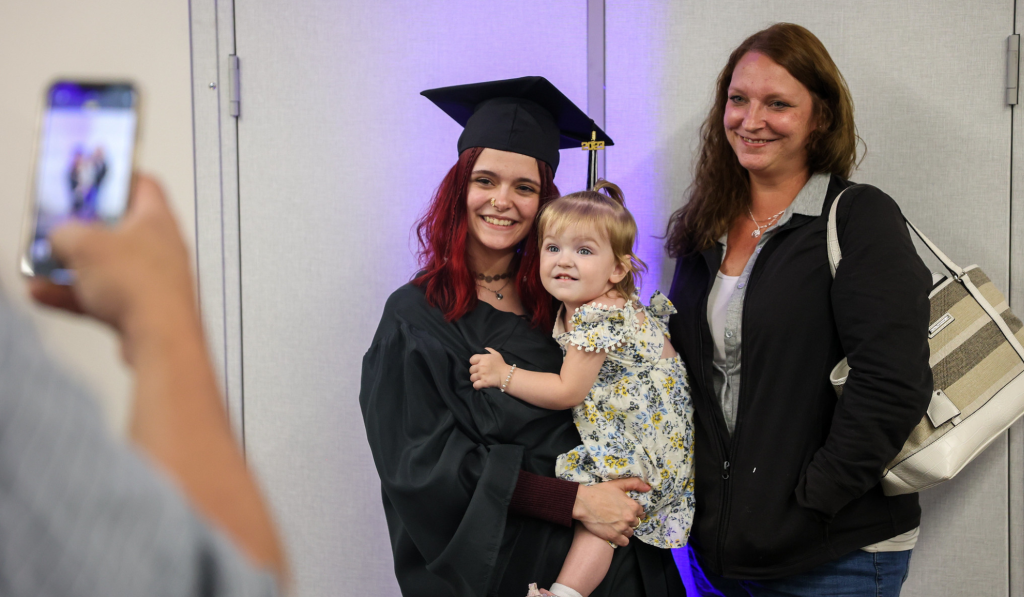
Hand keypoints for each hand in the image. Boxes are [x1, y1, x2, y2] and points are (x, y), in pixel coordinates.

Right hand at [29, 175, 197, 363]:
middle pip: (116, 228)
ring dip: (72, 266)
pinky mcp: (144, 308)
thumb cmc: (144, 286)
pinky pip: (104, 295)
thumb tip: (58, 235)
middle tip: (57, 229)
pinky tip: (47, 294)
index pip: (140, 183)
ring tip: (42, 266)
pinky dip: (76, 294)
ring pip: (106, 266)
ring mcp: (153, 279)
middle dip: (81, 231)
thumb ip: (64, 232)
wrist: (161, 339)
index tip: (89, 179)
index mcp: (157, 218)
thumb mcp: (84, 244)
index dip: (112, 177)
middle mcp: (161, 246)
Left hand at [469, 347, 508, 389]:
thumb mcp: (496, 354)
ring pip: (472, 378)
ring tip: (479, 379)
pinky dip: (476, 385)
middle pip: (471, 369)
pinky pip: (475, 385)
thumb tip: (484, 348)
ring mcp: (481, 375)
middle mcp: (481, 366)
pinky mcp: (483, 382)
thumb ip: (489, 350)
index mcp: (483, 358)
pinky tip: (479, 385)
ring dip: (475, 379)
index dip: (474, 363)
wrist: (507, 375)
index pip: (471, 360)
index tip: (477, 365)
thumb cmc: (501, 364)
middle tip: (479, 372)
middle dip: (474, 371)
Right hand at [572, 478, 649, 546]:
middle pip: (636, 523)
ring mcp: (622, 528)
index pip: (640, 512)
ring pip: (630, 533)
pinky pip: (625, 542)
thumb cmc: (599, 492)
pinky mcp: (613, 536)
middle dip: (629, 521)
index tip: (626, 511)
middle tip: (619, 517)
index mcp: (632, 505)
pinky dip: (621, 539)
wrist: (583, 503)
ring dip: (625, 530)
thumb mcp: (617, 484)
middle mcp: (629, 518)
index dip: (633, 511)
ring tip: (616, 525)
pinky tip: (615, 533)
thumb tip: (648, 487)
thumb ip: (634, 483)